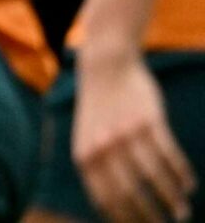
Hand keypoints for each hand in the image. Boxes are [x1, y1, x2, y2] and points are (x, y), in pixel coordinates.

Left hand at [74, 52, 195, 221]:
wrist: (105, 67)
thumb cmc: (98, 108)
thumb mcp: (88, 138)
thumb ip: (97, 167)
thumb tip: (111, 206)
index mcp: (85, 156)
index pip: (106, 199)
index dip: (126, 219)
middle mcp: (103, 147)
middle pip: (132, 193)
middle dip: (152, 216)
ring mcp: (126, 134)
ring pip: (155, 177)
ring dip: (172, 199)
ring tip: (181, 211)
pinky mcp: (148, 121)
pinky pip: (169, 155)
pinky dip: (181, 174)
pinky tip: (189, 185)